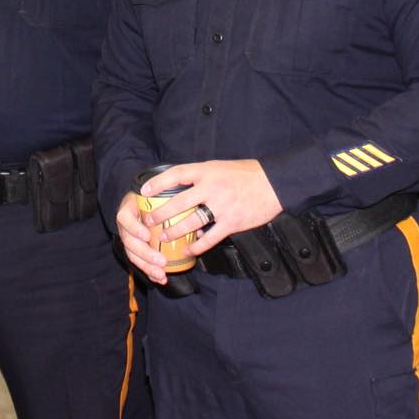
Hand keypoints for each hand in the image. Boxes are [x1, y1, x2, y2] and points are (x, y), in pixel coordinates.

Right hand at [115, 193, 170, 283]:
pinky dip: (149, 272)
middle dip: (145, 254)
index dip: (135, 229)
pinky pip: (139, 262)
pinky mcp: (133, 249)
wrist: (144, 203)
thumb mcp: (160, 199)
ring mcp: (128, 238)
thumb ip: (174, 210)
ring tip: (161, 274)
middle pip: (129, 242)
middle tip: (162, 261)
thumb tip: (199, 231)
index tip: (148, 236)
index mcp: (129, 209)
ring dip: (147, 266)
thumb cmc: (154, 200)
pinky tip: (160, 279)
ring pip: (132, 255)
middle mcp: (126, 226)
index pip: (125, 218)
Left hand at [139, 159, 284, 254]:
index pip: (176, 174)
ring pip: (191, 222)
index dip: (158, 182)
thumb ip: (201, 176)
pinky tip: (189, 251)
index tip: (144, 191)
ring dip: (175, 232)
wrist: (274, 183)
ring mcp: (222, 206)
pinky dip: (198, 246)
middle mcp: (211, 188)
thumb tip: (179, 183)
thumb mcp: (220, 167)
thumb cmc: (246, 174)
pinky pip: (210, 238)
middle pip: (178, 202)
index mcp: (207, 171)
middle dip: (160, 213)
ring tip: (164, 237)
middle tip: (149, 220)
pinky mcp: (232, 222)